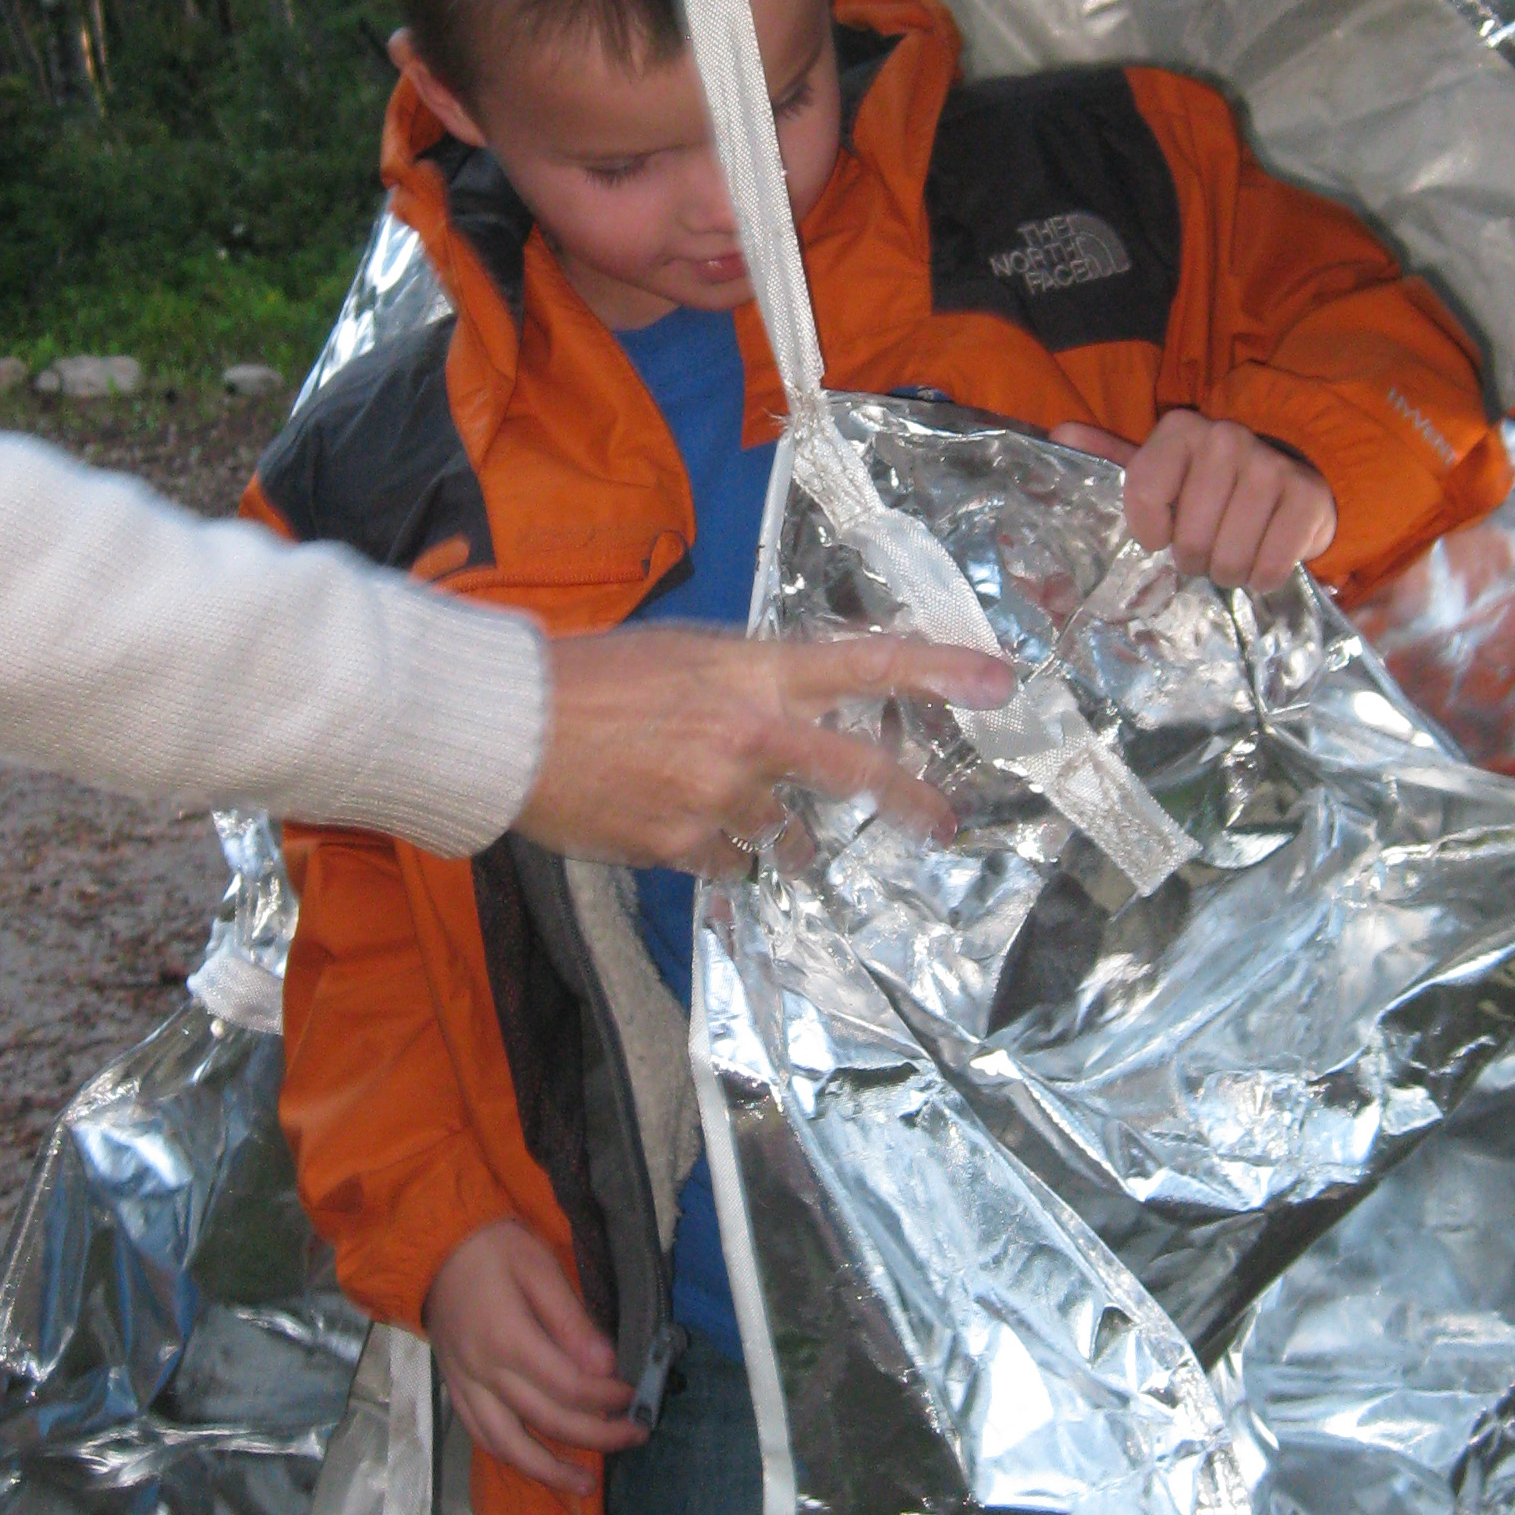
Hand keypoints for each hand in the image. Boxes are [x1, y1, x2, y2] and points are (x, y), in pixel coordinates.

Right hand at [424, 1220, 642, 1497]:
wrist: (431, 1249)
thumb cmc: (492, 1249)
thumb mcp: (538, 1266)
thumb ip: (570, 1319)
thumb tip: (606, 1365)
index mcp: (507, 1338)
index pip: (568, 1386)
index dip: (606, 1397)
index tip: (634, 1395)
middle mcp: (484, 1373)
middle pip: (546, 1420)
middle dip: (596, 1435)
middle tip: (634, 1436)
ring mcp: (465, 1387)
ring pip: (507, 1445)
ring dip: (549, 1471)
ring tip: (585, 1485)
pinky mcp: (454, 1392)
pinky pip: (481, 1437)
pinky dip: (510, 1458)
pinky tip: (537, 1466)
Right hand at [517, 625, 1016, 869]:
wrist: (514, 725)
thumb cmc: (597, 674)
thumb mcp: (690, 652)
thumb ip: (754, 680)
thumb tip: (798, 711)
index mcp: (754, 669)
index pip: (868, 661)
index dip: (941, 671)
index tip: (1001, 682)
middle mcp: (752, 733)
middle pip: (856, 772)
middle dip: (911, 801)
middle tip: (945, 822)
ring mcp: (720, 797)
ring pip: (787, 831)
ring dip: (782, 830)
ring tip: (746, 814)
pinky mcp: (684, 847)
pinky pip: (731, 862)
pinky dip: (720, 850)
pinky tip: (681, 825)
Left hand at [1053, 411, 1335, 590]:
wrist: (1292, 480)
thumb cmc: (1211, 487)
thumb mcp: (1161, 470)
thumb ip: (1111, 457)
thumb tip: (1059, 432)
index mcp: (1181, 429)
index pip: (1143, 492)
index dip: (1148, 531)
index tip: (1159, 536)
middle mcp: (1226, 437)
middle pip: (1189, 535)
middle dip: (1192, 558)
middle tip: (1202, 551)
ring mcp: (1271, 466)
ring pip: (1229, 555)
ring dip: (1228, 571)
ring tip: (1230, 556)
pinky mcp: (1307, 498)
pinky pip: (1271, 564)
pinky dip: (1262, 577)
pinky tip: (1261, 562)